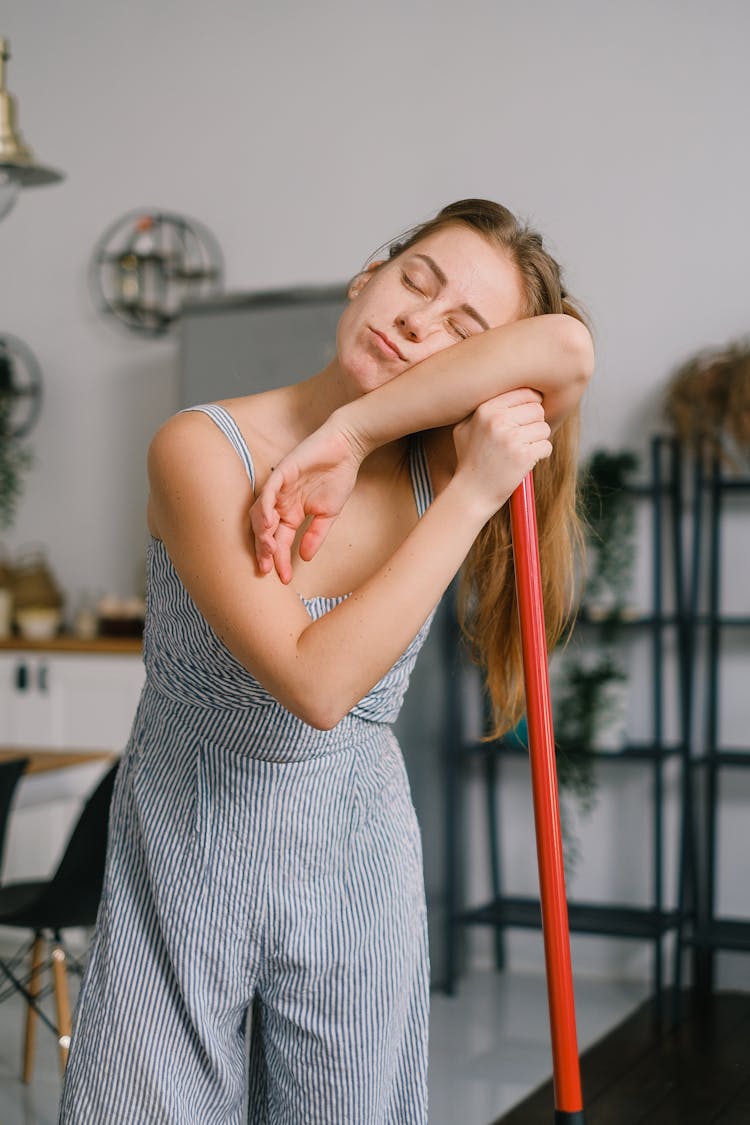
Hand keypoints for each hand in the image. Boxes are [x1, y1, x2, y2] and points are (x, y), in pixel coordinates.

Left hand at [249, 417, 365, 582]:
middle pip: (263, 531)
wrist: (347, 449)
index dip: (279, 560)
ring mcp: (278, 488)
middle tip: (266, 570)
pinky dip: (265, 508)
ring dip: (261, 534)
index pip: (279, 541)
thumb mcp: (328, 515)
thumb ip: (315, 535)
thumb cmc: (337, 477)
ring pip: (259, 514)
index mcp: (290, 513)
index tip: (284, 579)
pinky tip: (268, 524)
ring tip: (266, 551)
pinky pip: (268, 492)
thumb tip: (305, 558)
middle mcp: (280, 503)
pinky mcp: (281, 473)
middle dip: (263, 552)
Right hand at [452, 388, 551, 517]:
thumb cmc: (470, 460)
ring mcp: (511, 438)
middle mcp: (497, 420)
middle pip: (537, 409)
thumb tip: (514, 389)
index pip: (525, 393)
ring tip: (520, 451)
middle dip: (534, 423)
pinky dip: (540, 455)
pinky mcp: (524, 456)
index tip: (525, 418)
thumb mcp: (465, 428)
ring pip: (544, 428)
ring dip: (537, 440)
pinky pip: (546, 446)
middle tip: (522, 438)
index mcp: (485, 409)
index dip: (530, 405)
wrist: (470, 494)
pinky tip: (524, 462)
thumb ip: (485, 407)